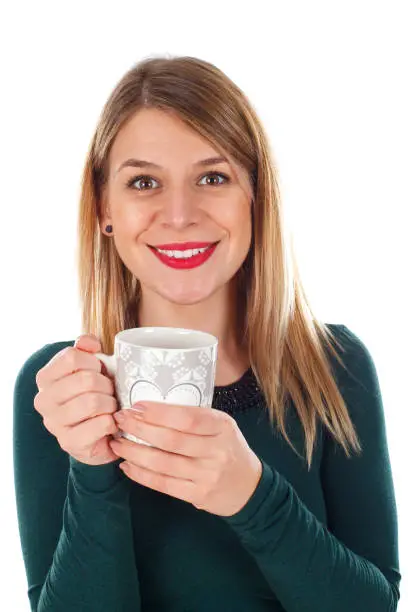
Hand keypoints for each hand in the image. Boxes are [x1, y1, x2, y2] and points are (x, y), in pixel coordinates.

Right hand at [34, 334, 119, 464]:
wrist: (96, 436)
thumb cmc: (94, 395)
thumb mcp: (91, 367)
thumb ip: (87, 348)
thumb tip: (90, 343)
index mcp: (45, 377)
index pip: (71, 356)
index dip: (93, 362)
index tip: (99, 371)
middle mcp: (43, 400)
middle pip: (86, 379)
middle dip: (106, 384)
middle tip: (110, 392)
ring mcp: (54, 423)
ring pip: (93, 402)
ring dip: (110, 404)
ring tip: (110, 407)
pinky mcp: (69, 443)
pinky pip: (101, 424)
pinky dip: (112, 422)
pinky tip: (110, 423)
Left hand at [109, 402, 262, 516]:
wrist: (248, 486)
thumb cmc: (227, 448)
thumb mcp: (220, 426)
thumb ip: (194, 417)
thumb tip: (150, 408)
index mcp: (222, 426)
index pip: (187, 417)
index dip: (158, 412)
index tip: (135, 406)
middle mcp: (216, 450)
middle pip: (171, 440)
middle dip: (139, 429)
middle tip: (120, 420)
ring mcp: (208, 475)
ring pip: (163, 463)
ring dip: (134, 452)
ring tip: (117, 443)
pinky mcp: (198, 495)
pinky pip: (163, 484)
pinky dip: (141, 474)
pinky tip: (127, 465)